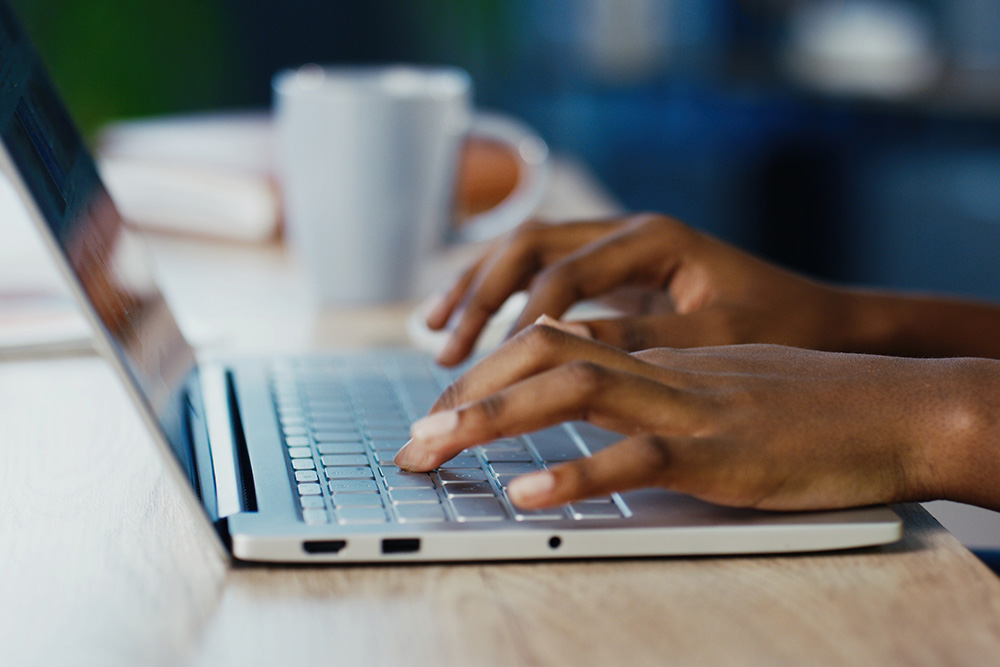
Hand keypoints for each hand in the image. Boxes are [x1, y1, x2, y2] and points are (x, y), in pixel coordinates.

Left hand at [397, 322, 999, 511]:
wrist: (897, 406)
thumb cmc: (811, 405)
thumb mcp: (718, 388)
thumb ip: (657, 394)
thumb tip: (599, 420)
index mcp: (657, 354)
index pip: (553, 342)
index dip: (487, 371)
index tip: (440, 411)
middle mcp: (662, 369)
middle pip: (543, 353)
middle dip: (467, 391)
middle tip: (412, 439)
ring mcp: (690, 406)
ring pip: (575, 390)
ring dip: (494, 419)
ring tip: (434, 449)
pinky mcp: (722, 452)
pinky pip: (639, 456)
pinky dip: (579, 475)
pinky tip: (528, 495)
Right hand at [427, 214, 854, 366]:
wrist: (822, 319)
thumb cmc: (782, 326)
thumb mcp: (715, 337)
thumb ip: (640, 338)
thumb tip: (558, 349)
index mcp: (654, 238)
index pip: (564, 272)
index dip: (519, 318)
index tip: (486, 366)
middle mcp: (627, 232)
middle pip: (528, 247)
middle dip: (479, 297)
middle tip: (444, 350)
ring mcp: (617, 250)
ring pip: (524, 255)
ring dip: (476, 292)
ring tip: (435, 336)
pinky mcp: (613, 276)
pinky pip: (540, 278)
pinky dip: (501, 302)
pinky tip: (474, 332)